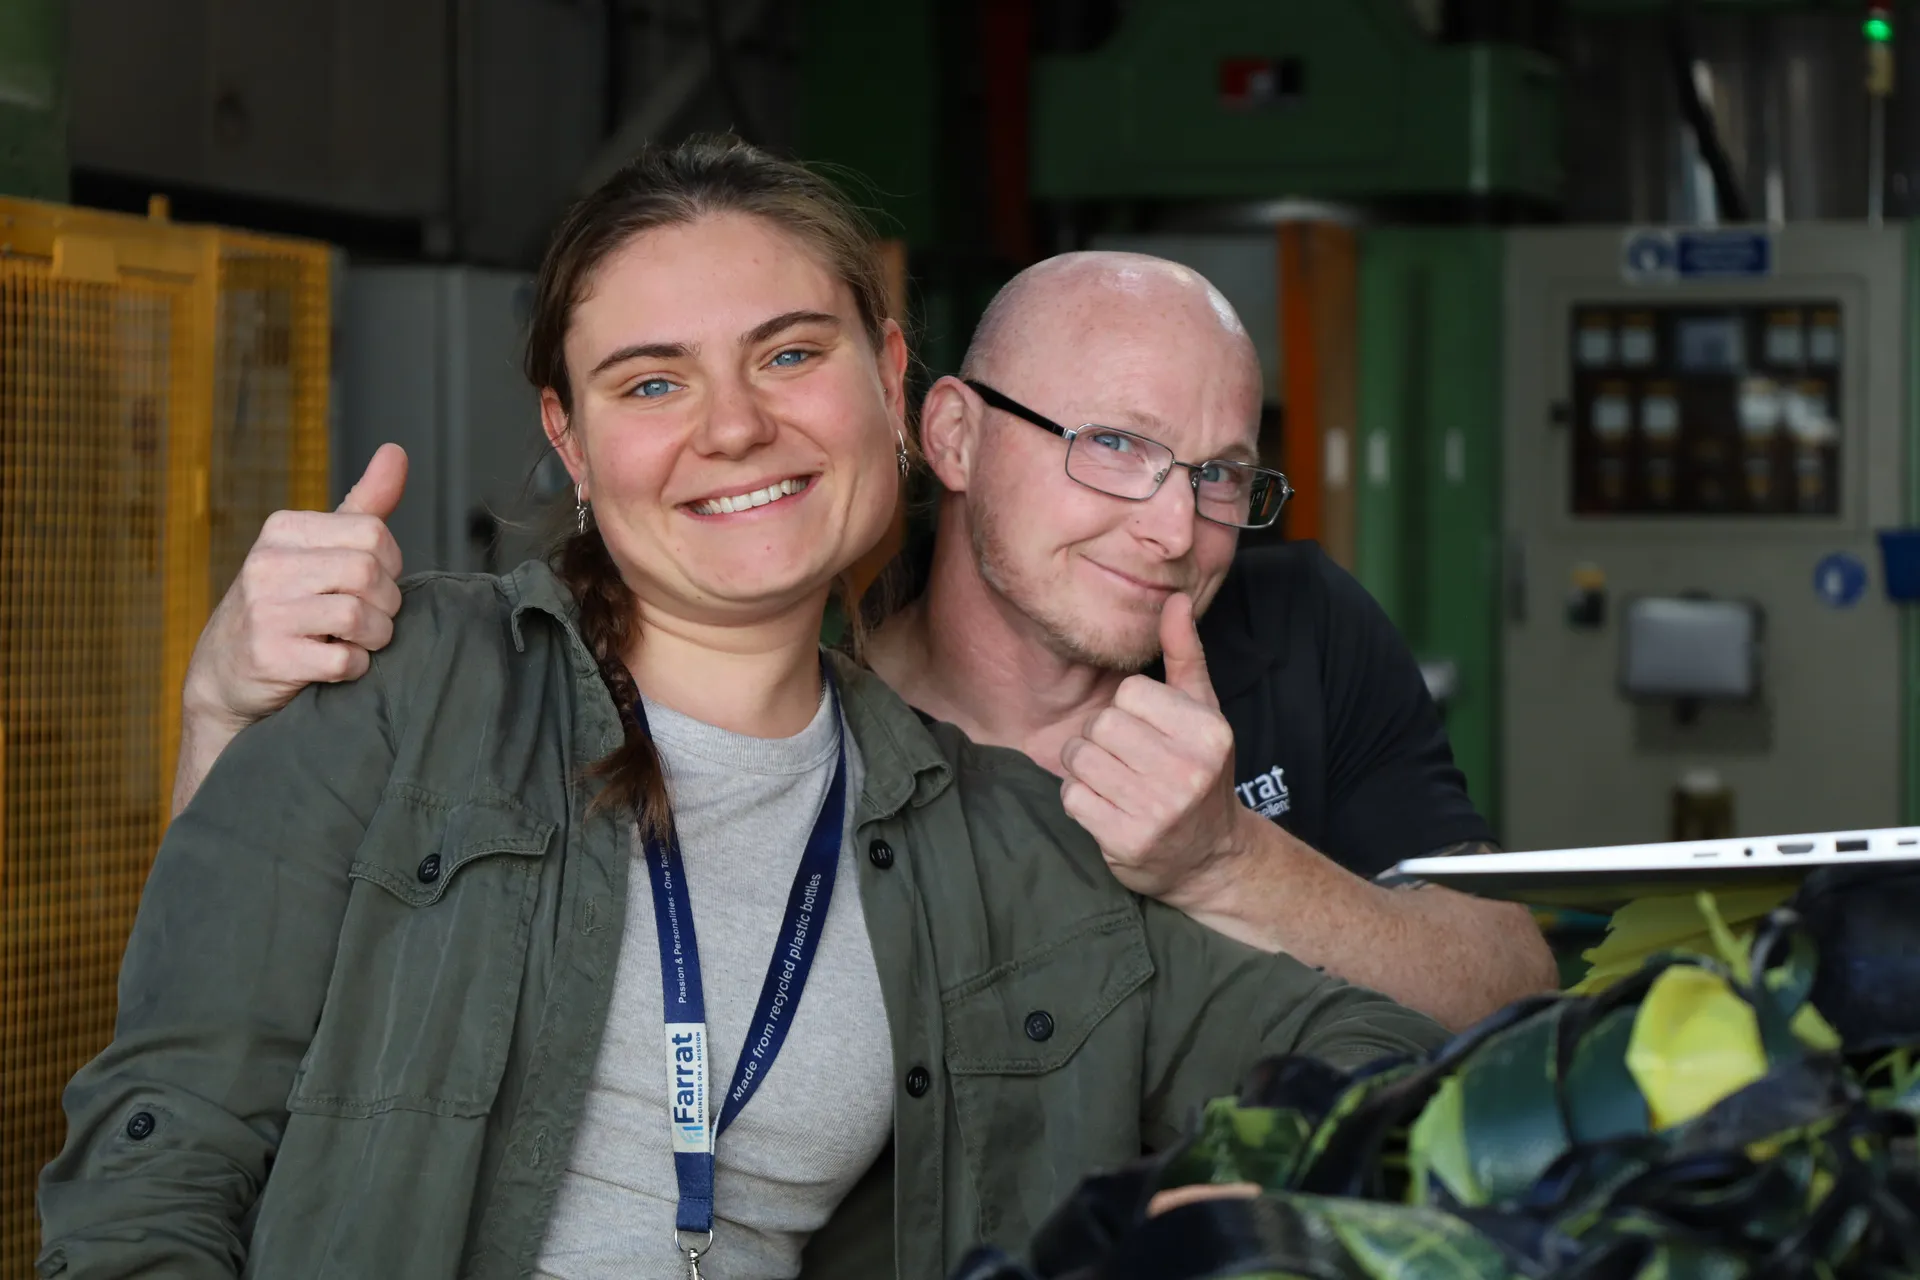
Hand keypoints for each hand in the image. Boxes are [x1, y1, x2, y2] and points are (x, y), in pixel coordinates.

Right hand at [181, 444, 407, 728]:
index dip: (391, 563)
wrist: (224, 673)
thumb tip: (397, 451)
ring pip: (359, 616)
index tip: (372, 583)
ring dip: (375, 637)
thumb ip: (364, 505)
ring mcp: (265, 611)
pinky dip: (356, 667)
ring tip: (356, 640)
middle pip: (369, 573)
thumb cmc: (286, 604)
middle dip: (387, 603)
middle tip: (371, 617)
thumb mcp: (317, 548)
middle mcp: (268, 564)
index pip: (373, 532)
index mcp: (283, 530)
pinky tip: (338, 664)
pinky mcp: (270, 657)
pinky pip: (344, 660)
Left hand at [1059, 592, 1247, 904]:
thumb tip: (1173, 598)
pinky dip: (1080, 800)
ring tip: (1115, 782)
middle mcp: (1187, 771)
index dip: (1128, 710)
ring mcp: (1158, 809)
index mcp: (1207, 732)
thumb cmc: (1199, 771)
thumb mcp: (1202, 711)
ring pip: (1079, 758)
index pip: (1129, 693)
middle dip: (1102, 739)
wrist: (1210, 856)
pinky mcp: (1127, 840)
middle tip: (1126, 760)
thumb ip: (1185, 654)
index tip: (1146, 733)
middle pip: (1100, 724)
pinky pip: (1071, 797)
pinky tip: (1108, 807)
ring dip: (1086, 769)